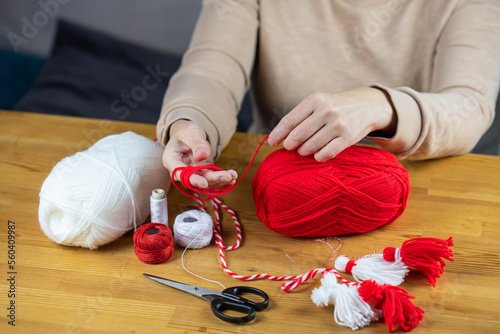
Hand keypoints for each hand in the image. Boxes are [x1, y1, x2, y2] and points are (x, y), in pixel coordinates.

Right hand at [162, 120, 237, 188]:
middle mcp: (180, 170)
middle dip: (211, 180)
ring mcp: (192, 173)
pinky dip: (222, 179)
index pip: (179, 173)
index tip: (204, 182)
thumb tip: (203, 155)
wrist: (190, 135)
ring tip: (232, 177)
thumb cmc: (186, 132)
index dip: (191, 179)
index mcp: (171, 159)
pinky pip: (212, 178)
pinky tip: (232, 177)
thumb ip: (196, 143)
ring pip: (205, 181)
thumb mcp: (191, 132)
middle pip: (194, 180)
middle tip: (226, 177)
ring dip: (219, 181)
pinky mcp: (203, 173)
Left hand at [268, 87, 396, 160]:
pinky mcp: (348, 137)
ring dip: (304, 151)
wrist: (368, 105)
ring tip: (305, 150)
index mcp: (315, 100)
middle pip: (297, 136)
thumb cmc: (336, 107)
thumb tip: (278, 136)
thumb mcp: (319, 103)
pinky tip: (318, 154)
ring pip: (310, 147)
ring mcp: (338, 124)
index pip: (289, 121)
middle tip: (290, 148)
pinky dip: (318, 157)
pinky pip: (326, 154)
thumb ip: (301, 116)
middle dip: (290, 145)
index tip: (272, 143)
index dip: (278, 134)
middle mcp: (326, 110)